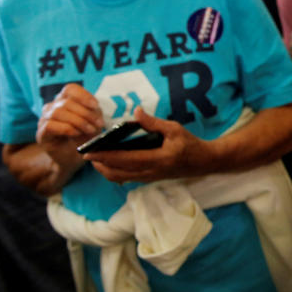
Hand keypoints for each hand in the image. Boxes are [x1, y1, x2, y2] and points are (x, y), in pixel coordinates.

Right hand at [37, 83, 103, 171]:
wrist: (74, 159)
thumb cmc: (84, 137)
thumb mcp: (93, 122)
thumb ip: (93, 113)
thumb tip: (94, 108)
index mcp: (65, 100)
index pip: (70, 89)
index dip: (83, 95)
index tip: (96, 105)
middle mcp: (52, 107)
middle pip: (67, 101)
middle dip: (85, 113)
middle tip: (97, 124)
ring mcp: (44, 120)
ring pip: (58, 112)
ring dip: (78, 121)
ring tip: (89, 130)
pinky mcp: (41, 134)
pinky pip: (50, 125)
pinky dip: (67, 128)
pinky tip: (76, 133)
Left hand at [83, 107, 211, 183]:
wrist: (204, 162)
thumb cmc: (190, 143)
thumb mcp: (175, 129)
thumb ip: (154, 122)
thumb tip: (136, 112)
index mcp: (157, 160)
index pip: (124, 160)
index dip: (104, 156)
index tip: (89, 152)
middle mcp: (150, 172)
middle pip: (117, 173)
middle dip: (99, 165)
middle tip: (87, 155)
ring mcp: (150, 178)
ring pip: (120, 178)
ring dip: (105, 170)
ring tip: (96, 159)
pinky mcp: (150, 179)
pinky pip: (127, 178)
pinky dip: (114, 172)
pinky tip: (110, 163)